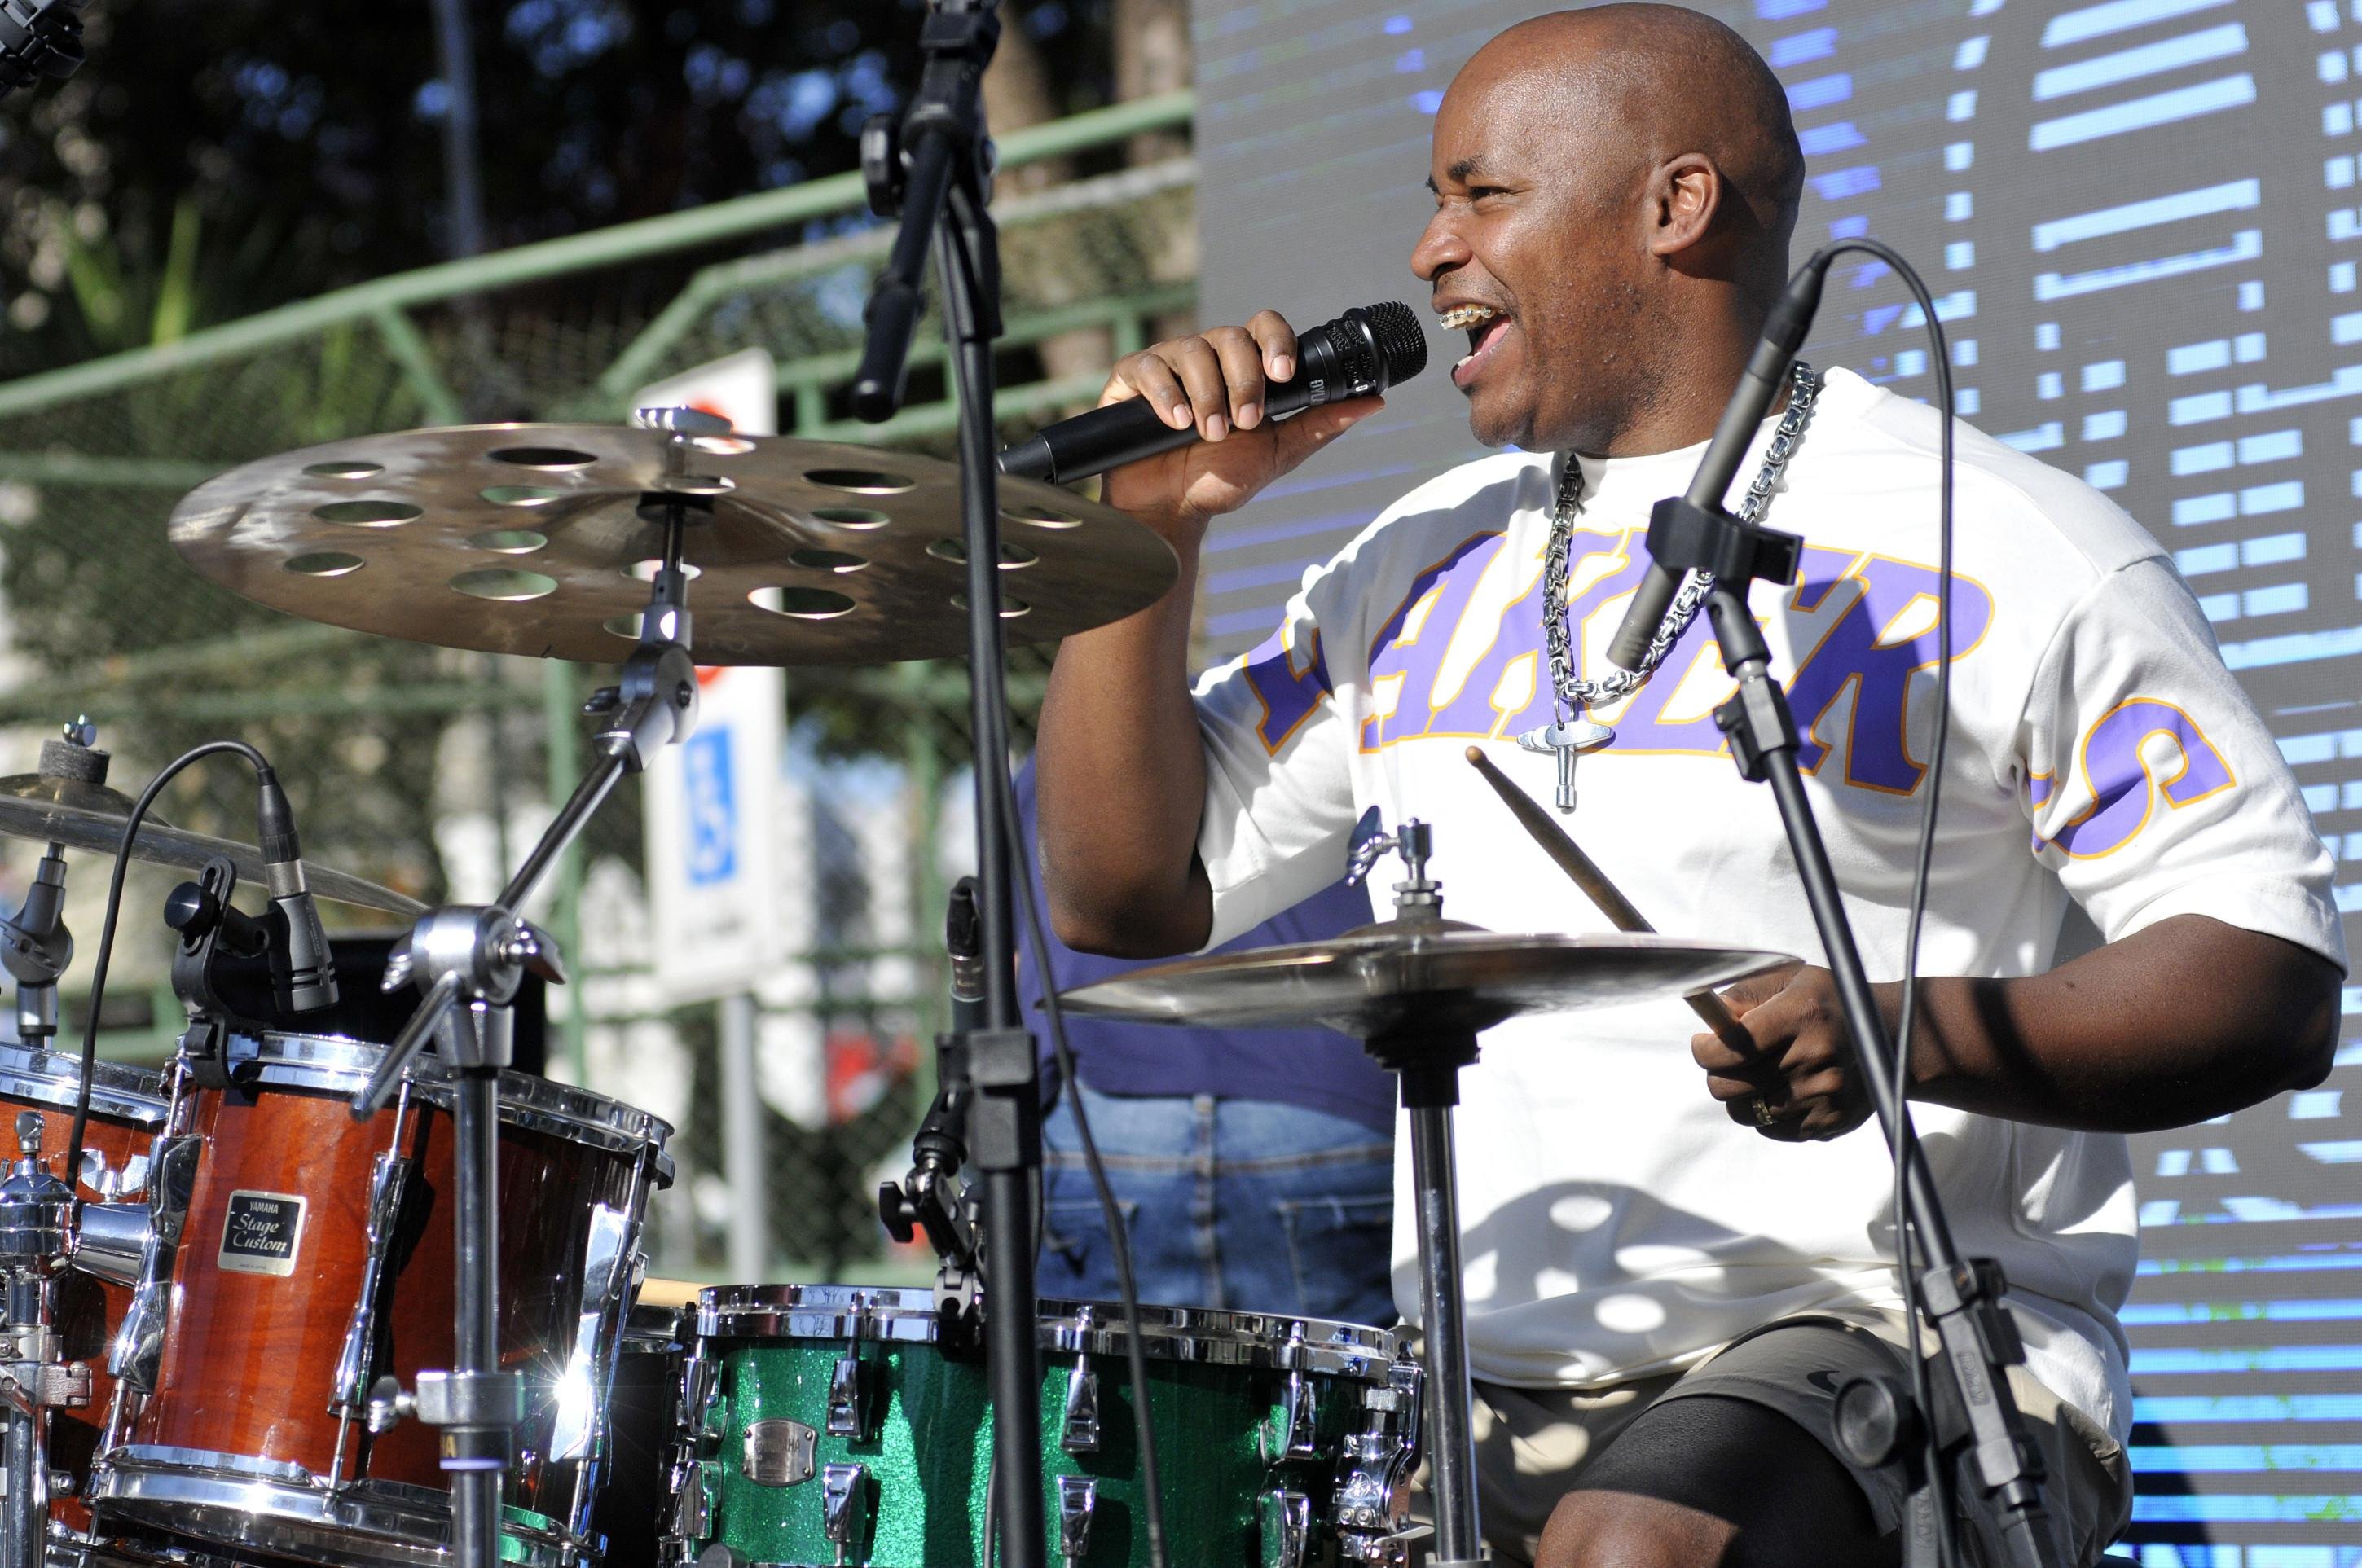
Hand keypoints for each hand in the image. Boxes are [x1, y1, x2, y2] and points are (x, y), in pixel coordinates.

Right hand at [1098, 309, 1383, 542]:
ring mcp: (1169, 364)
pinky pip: (1150, 367)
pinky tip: (1176, 423)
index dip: (1276, 342)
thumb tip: (1375, 402)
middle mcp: (1208, 357)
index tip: (1282, 375)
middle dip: (1243, 382)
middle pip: (1232, 336)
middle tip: (1244, 424)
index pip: (1264, 327)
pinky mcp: (1131, 378)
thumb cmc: (1219, 480)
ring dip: (1208, 396)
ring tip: (1208, 435)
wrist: (1170, 510)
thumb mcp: (1277, 454)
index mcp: (1244, 366)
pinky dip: (1166, 395)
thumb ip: (1320, 425)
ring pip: (1194, 350)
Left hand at [1691, 963, 1876, 1141]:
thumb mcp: (1791, 980)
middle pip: (1729, 1086)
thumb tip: (1712, 1017)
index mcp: (1800, 1016)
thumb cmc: (1830, 1003)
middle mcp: (1812, 1058)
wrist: (1892, 1038)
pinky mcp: (1829, 1122)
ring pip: (1744, 1111)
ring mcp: (1822, 1095)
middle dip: (1717, 1073)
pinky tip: (1781, 1090)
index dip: (1704, 1049)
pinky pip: (1770, 1129)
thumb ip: (1746, 994)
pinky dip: (1765, 1113)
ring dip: (1741, 1094)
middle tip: (1727, 1060)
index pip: (1730, 1048)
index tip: (1704, 1043)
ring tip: (1757, 1074)